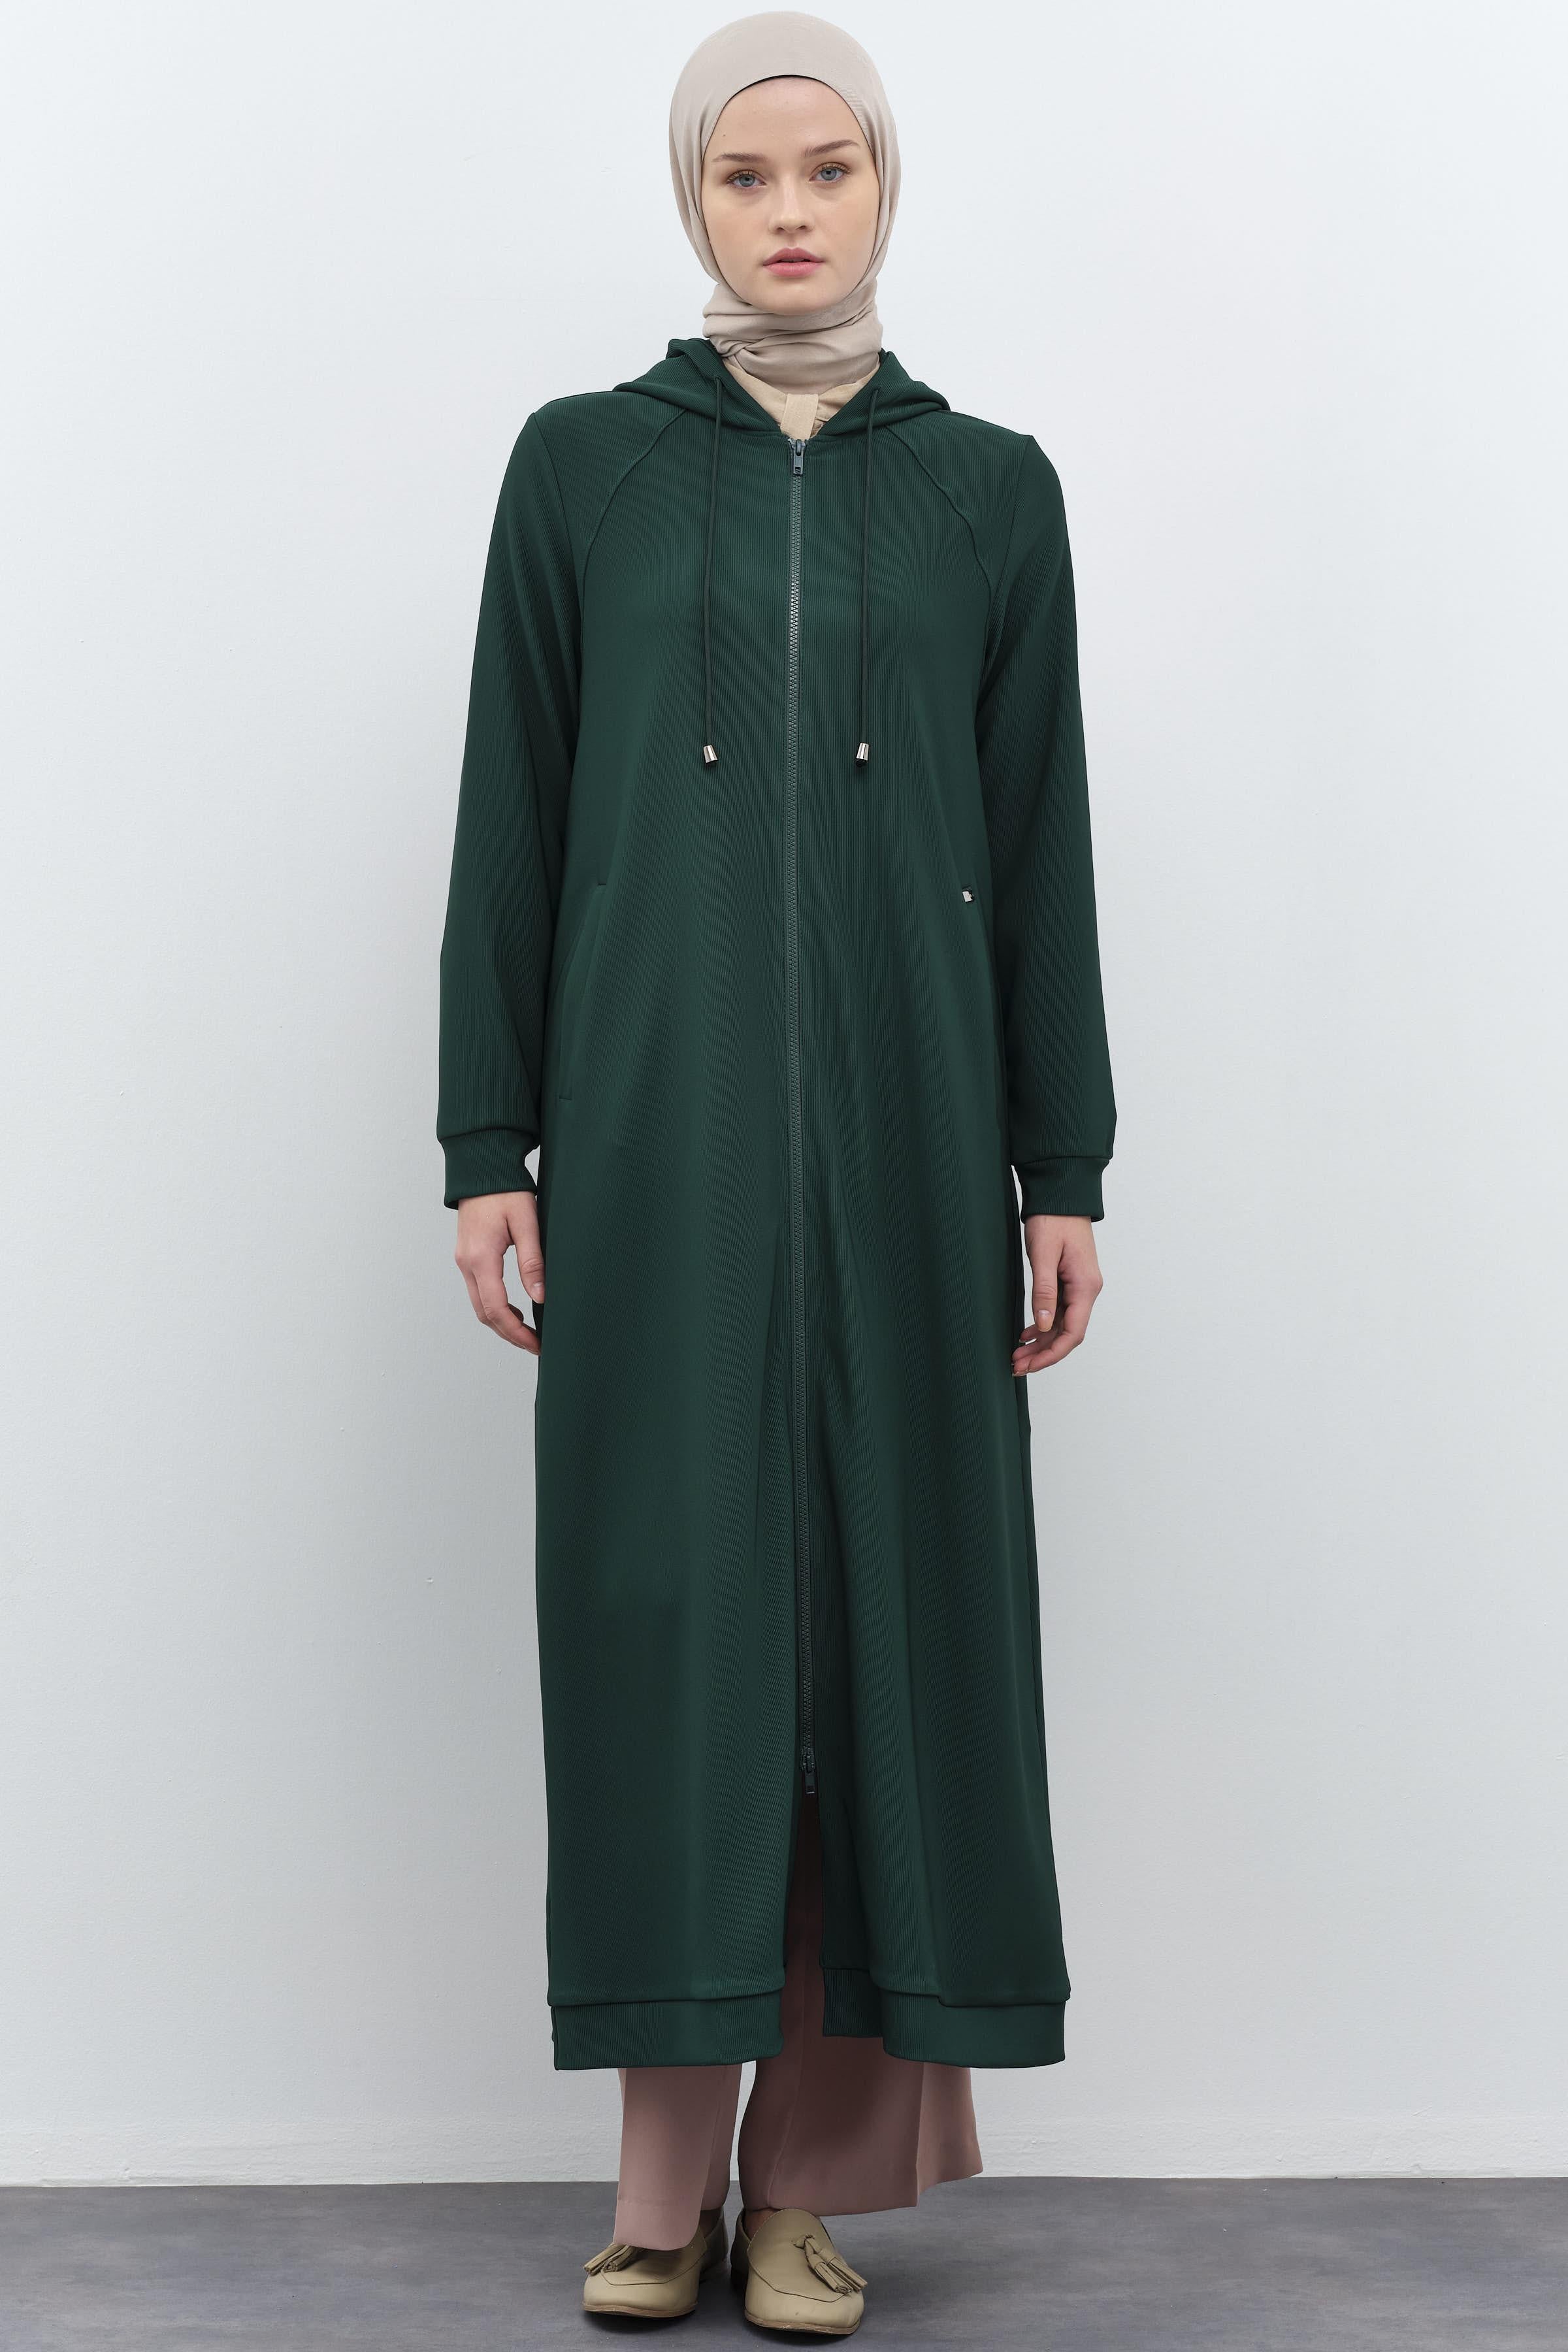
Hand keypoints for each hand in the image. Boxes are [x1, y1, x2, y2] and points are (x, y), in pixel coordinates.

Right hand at [454, 1191, 543, 1354]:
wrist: (482, 1168)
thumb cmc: (505, 1190)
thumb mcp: (526, 1222)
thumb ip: (532, 1261)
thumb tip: (541, 1296)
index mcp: (481, 1258)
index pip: (497, 1309)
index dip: (517, 1332)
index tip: (537, 1344)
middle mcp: (466, 1264)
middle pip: (484, 1314)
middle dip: (509, 1334)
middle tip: (535, 1344)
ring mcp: (463, 1261)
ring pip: (479, 1305)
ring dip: (501, 1323)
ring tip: (527, 1332)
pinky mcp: (467, 1256)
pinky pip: (478, 1291)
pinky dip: (495, 1307)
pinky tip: (514, 1310)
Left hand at [1013, 1214, 1102, 1374]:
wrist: (1061, 1195)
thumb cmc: (1053, 1220)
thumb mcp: (1044, 1255)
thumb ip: (1044, 1291)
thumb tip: (1044, 1326)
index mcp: (1085, 1286)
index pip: (1072, 1333)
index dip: (1051, 1354)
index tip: (1029, 1365)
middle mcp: (1086, 1290)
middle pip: (1067, 1334)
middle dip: (1043, 1354)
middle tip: (1016, 1365)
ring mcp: (1079, 1286)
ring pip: (1062, 1325)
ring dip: (1041, 1342)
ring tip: (1017, 1355)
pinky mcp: (1070, 1281)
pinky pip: (1059, 1312)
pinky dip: (1043, 1326)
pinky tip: (1026, 1333)